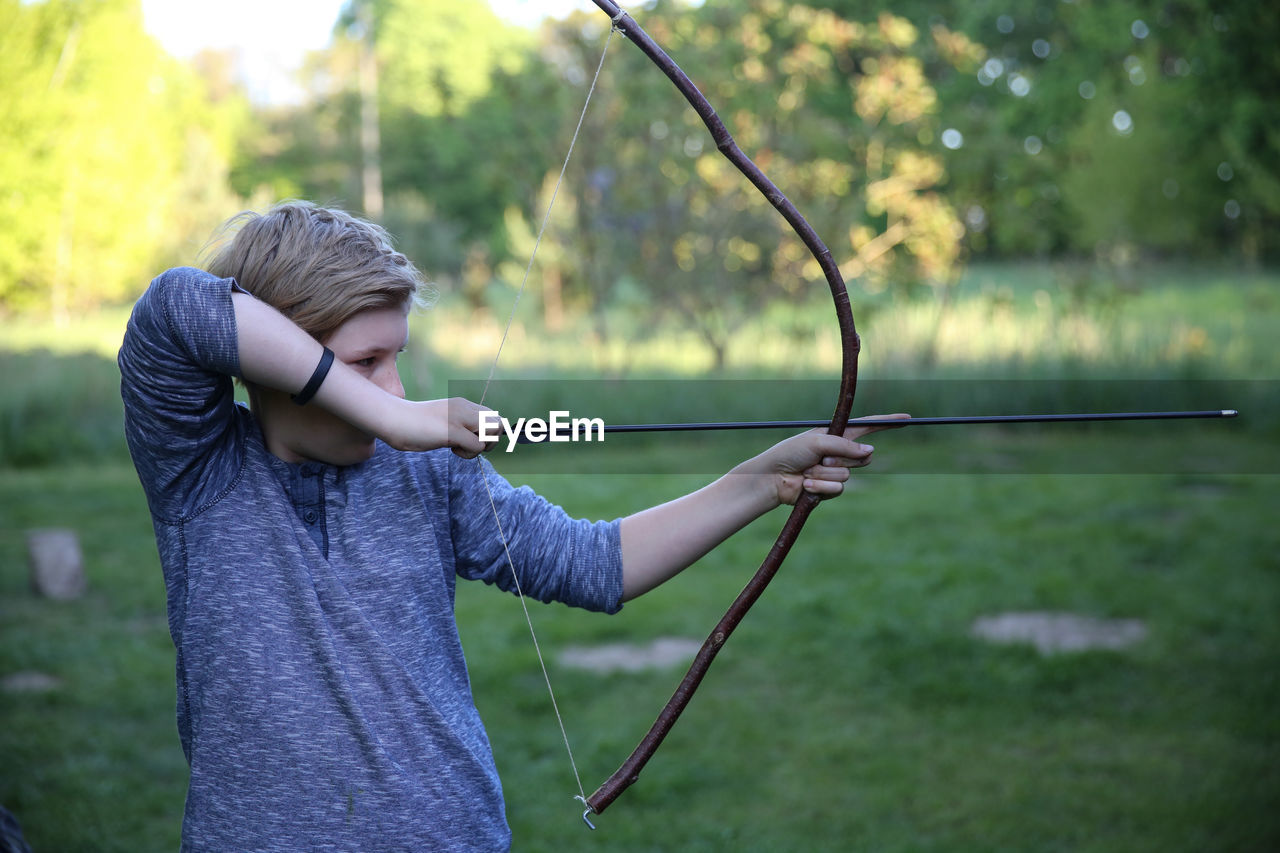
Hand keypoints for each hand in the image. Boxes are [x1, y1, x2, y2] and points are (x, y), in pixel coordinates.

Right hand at [384, 397, 497, 457]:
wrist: (392, 419)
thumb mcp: (442, 422)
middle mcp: (464, 408)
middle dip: (490, 440)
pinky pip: (477, 446)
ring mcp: (459, 418)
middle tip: (469, 446)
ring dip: (481, 447)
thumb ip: (459, 427)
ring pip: (493, 433)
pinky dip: (468, 454)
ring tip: (459, 448)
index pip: (493, 416)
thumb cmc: (413, 426)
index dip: (489, 433)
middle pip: (499, 423)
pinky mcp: (452, 430)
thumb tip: (478, 441)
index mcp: (462, 404)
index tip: (473, 441)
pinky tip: (451, 450)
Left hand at [740, 413, 909, 505]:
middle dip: (844, 458)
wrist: (772, 478)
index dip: (886, 424)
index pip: (866, 427)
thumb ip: (845, 445)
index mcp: (835, 435)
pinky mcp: (829, 489)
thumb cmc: (789, 453)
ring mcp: (835, 471)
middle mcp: (838, 453)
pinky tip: (806, 485)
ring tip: (806, 472)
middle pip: (863, 456)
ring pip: (847, 474)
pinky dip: (821, 486)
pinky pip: (838, 488)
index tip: (907, 418)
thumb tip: (871, 451)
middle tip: (820, 458)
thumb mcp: (817, 442)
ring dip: (825, 473)